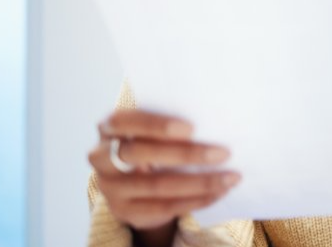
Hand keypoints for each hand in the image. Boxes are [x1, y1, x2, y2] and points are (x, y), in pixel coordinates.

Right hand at [88, 110, 241, 231]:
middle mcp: (101, 157)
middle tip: (223, 153)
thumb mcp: (151, 129)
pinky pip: (163, 207)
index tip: (192, 128)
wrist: (132, 180)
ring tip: (230, 177)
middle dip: (186, 154)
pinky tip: (218, 193)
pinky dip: (195, 200)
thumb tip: (216, 122)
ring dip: (200, 182)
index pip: (124, 121)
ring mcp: (110, 187)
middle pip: (141, 154)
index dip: (157, 125)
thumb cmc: (152, 141)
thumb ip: (171, 124)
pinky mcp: (124, 210)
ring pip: (157, 185)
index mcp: (109, 127)